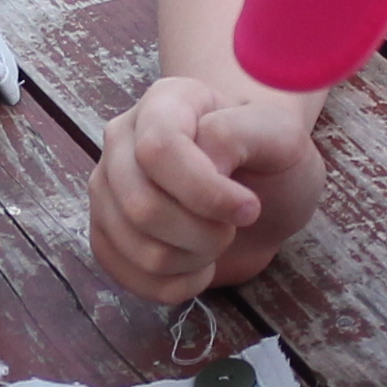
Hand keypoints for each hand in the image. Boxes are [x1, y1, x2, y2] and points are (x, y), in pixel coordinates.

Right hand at [90, 76, 327, 304]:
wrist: (261, 193)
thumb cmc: (269, 159)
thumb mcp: (280, 135)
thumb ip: (241, 133)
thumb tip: (203, 163)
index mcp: (164, 102)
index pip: (158, 150)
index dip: (205, 192)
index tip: (249, 210)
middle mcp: (121, 140)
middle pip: (142, 206)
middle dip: (203, 233)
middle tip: (234, 226)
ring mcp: (107, 189)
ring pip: (137, 248)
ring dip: (192, 260)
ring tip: (216, 242)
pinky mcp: (105, 234)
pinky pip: (128, 276)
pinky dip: (175, 284)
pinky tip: (198, 265)